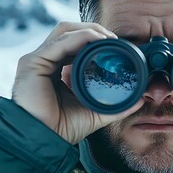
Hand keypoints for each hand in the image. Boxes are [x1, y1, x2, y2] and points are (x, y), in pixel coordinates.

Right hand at [12, 22, 142, 143]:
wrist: (42, 142)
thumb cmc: (62, 128)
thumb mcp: (94, 113)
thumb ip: (116, 106)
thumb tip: (140, 99)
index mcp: (55, 68)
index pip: (74, 43)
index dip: (95, 39)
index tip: (116, 44)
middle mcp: (45, 61)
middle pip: (69, 31)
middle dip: (93, 30)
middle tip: (114, 38)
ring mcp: (37, 60)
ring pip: (64, 31)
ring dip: (88, 30)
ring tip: (108, 37)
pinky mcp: (32, 62)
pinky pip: (59, 42)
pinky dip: (80, 37)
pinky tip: (97, 40)